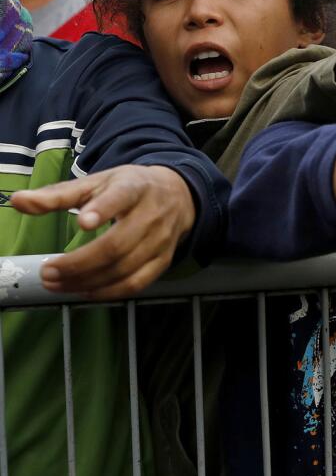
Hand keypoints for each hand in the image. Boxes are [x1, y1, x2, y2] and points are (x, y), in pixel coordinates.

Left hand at [10, 164, 196, 298]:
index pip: (121, 197)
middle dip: (78, 262)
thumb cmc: (129, 188)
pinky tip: (84, 291)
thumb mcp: (96, 183)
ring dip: (86, 281)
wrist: (177, 194)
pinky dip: (107, 292)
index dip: (103, 210)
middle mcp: (152, 214)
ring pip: (123, 269)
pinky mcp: (163, 260)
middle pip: (117, 245)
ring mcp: (160, 240)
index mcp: (134, 187)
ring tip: (57, 283)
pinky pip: (135, 284)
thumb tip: (18, 201)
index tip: (81, 222)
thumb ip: (56, 195)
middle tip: (47, 271)